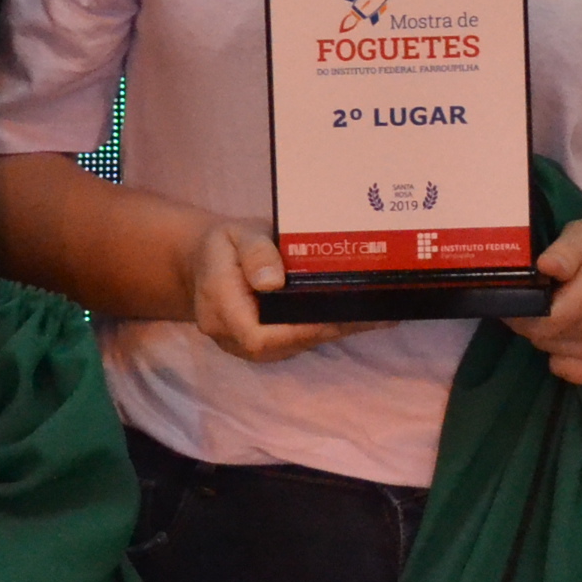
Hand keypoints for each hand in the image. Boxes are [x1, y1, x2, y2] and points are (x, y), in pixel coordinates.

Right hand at [181, 218, 366, 362]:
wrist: (206, 261)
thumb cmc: (223, 245)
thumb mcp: (236, 234)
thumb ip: (255, 253)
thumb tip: (273, 281)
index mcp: (219, 308)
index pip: (259, 335)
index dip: (301, 331)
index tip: (338, 317)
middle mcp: (231, 336)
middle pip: (283, 345)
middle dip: (329, 331)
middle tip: (375, 316)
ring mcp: (245, 346)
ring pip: (292, 346)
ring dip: (332, 333)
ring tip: (375, 317)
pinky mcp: (262, 345)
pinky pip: (292, 342)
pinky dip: (323, 330)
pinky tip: (355, 318)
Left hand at [517, 217, 581, 384]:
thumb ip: (565, 248)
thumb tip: (544, 267)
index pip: (536, 317)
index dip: (518, 308)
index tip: (517, 294)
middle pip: (540, 336)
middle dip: (531, 319)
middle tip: (541, 300)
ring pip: (552, 352)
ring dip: (549, 335)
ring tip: (565, 311)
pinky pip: (569, 371)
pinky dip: (564, 356)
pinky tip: (577, 333)